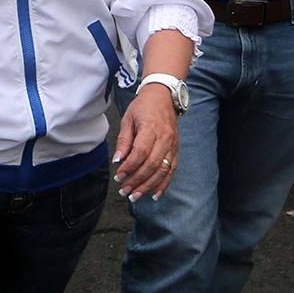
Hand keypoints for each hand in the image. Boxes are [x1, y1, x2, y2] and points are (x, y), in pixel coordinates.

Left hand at [114, 85, 179, 199]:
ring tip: (135, 196)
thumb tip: (117, 160)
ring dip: (148, 186)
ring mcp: (172, 145)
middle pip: (152, 165)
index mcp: (151, 128)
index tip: (119, 176)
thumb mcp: (128, 119)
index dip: (129, 167)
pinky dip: (164, 184)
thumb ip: (124, 140)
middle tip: (125, 191)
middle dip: (137, 181)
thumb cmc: (143, 107)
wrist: (164, 97)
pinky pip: (172, 170)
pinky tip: (155, 194)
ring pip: (162, 170)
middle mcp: (164, 138)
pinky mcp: (176, 150)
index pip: (141, 152)